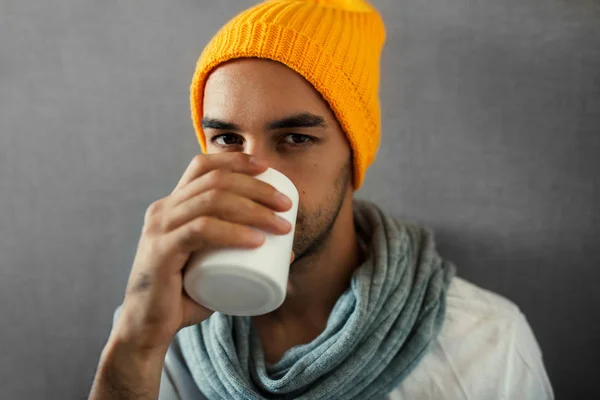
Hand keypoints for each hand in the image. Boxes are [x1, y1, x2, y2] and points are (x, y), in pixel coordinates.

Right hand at [110, 153, 292, 353]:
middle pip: (215, 181)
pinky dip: (233, 232)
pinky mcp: (162, 252)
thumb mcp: (215, 267)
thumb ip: (244, 257)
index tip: (267, 169)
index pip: (202, 166)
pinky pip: (202, 231)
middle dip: (257, 187)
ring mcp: (160, 229)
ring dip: (253, 209)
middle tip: (286, 205)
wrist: (147, 328)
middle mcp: (164, 210)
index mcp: (173, 206)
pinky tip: (256, 240)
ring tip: (281, 225)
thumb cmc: (184, 296)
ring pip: (211, 202)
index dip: (235, 160)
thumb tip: (290, 252)